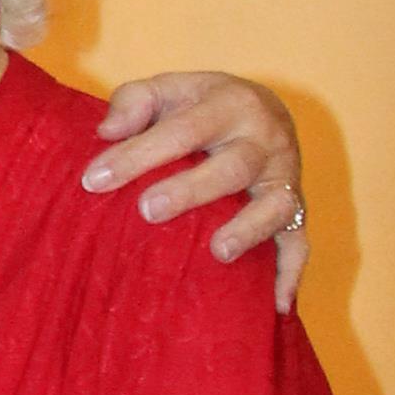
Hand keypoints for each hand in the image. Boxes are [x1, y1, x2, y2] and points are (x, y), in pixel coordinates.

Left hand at [81, 71, 306, 311]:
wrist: (266, 108)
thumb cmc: (200, 106)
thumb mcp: (169, 89)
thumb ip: (135, 101)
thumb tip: (107, 131)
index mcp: (230, 103)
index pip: (182, 129)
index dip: (137, 154)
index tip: (94, 180)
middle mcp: (265, 139)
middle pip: (234, 166)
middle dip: (192, 189)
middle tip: (148, 211)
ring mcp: (285, 176)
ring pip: (276, 203)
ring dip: (250, 229)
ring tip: (218, 253)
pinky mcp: (298, 209)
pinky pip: (300, 242)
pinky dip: (291, 273)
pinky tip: (275, 304)